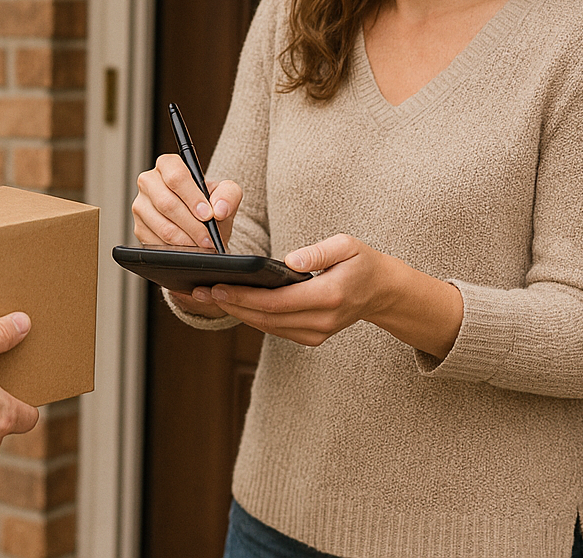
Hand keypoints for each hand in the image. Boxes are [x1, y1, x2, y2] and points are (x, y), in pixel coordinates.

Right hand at [132, 157, 243, 317]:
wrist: (202, 223)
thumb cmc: (210, 204)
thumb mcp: (226, 194)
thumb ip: (228, 195)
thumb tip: (219, 209)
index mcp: (168, 165)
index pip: (176, 176)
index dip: (192, 197)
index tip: (208, 215)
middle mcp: (149, 181)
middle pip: (167, 203)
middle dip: (192, 225)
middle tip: (208, 238)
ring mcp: (140, 205)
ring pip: (161, 226)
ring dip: (185, 240)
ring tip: (202, 246)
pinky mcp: (138, 228)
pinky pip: (155, 242)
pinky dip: (175, 250)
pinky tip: (188, 250)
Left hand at [192, 234, 463, 356]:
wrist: (382, 291)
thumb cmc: (362, 262)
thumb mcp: (347, 245)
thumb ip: (318, 252)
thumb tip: (289, 260)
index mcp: (329, 297)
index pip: (277, 301)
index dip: (245, 296)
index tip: (218, 286)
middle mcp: (322, 321)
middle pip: (267, 318)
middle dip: (231, 305)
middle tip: (199, 291)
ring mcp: (317, 333)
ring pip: (267, 327)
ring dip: (237, 313)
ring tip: (207, 296)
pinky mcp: (312, 337)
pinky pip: (275, 329)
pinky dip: (252, 317)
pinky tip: (231, 304)